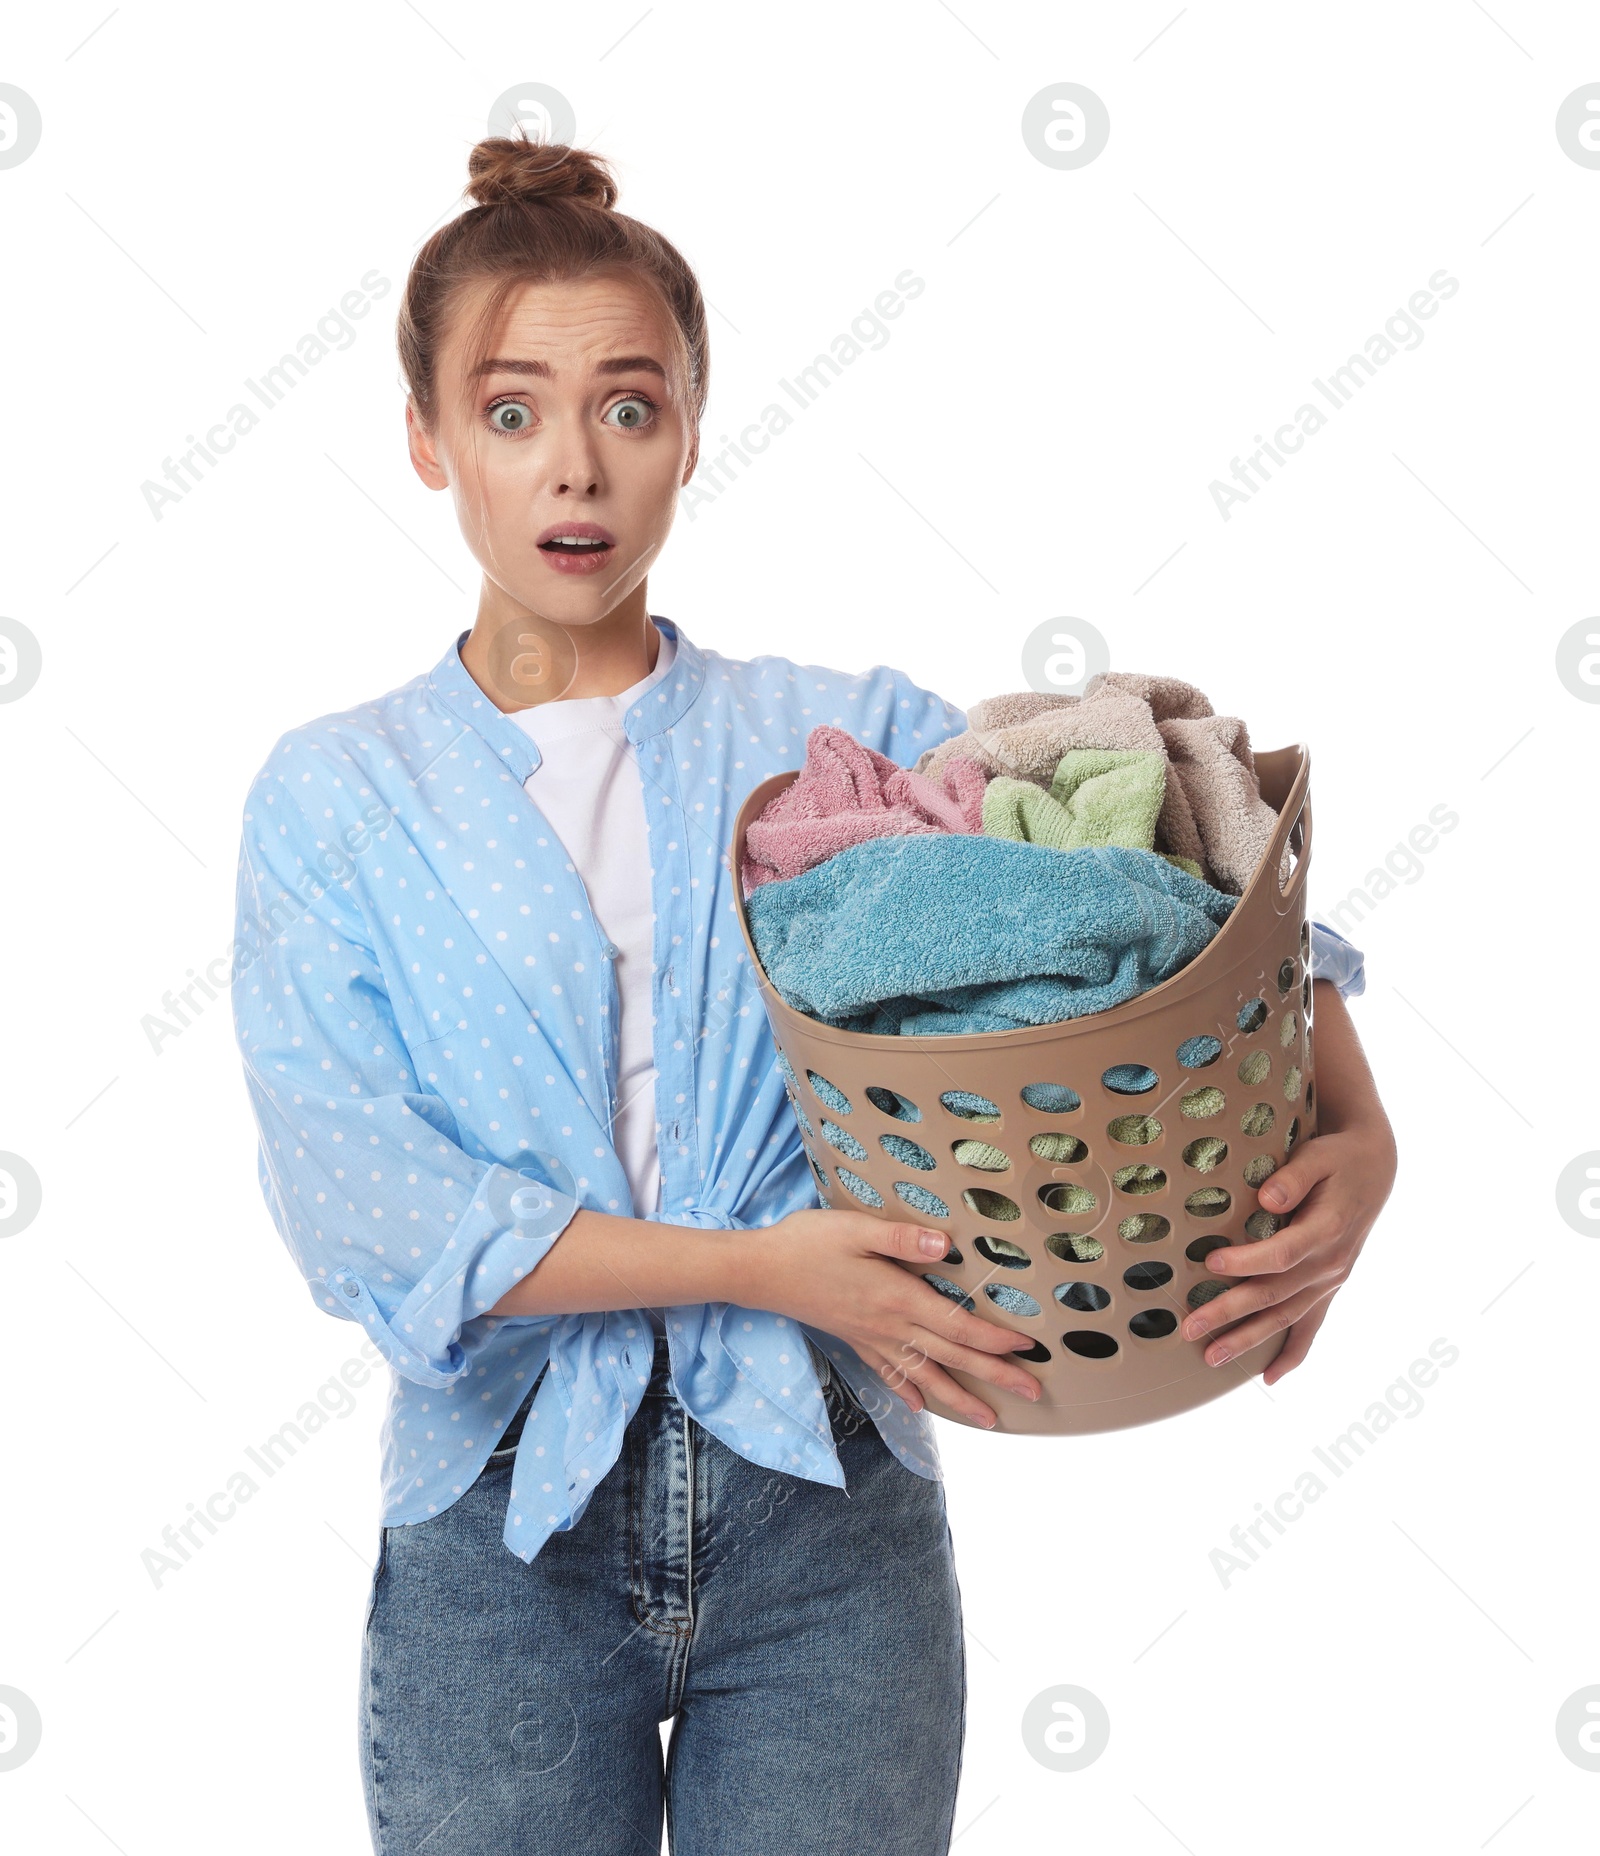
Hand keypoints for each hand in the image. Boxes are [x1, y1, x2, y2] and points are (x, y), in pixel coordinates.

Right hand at [745, 1209, 1043, 1426]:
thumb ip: (902, 1238)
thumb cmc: (808, 1243)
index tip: (1028, 1350)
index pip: (957, 1326)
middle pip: (951, 1357)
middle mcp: (889, 1326)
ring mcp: (871, 1338)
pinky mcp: (854, 1339)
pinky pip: (888, 1372)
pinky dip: (908, 1390)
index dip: (995, 1340)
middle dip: (994, 1377)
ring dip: (960, 1398)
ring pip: (925, 1374)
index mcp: (897, 1298)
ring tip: (990, 1420)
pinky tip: (919, 1406)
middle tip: (1033, 1396)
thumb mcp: (856, 1229)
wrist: (760, 1271)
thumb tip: (947, 1246)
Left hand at [1179, 1119, 1396, 1384]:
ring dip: (1248, 1340)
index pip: (1281, 1254)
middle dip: (1230, 1314)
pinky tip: (1270, 1378)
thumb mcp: (1318, 1156)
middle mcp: (1330, 1264)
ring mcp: (1330, 1281)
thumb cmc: (1337, 1158)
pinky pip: (1311, 1327)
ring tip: (1211, 1357)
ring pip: (1285, 1318)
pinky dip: (1292, 1354)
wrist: (1372, 1169)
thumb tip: (1267, 1197)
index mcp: (1327, 1230)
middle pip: (1274, 1294)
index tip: (1210, 1261)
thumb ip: (1293, 1177)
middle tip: (1190, 1327)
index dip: (1246, 1260)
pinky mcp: (1327, 1287)